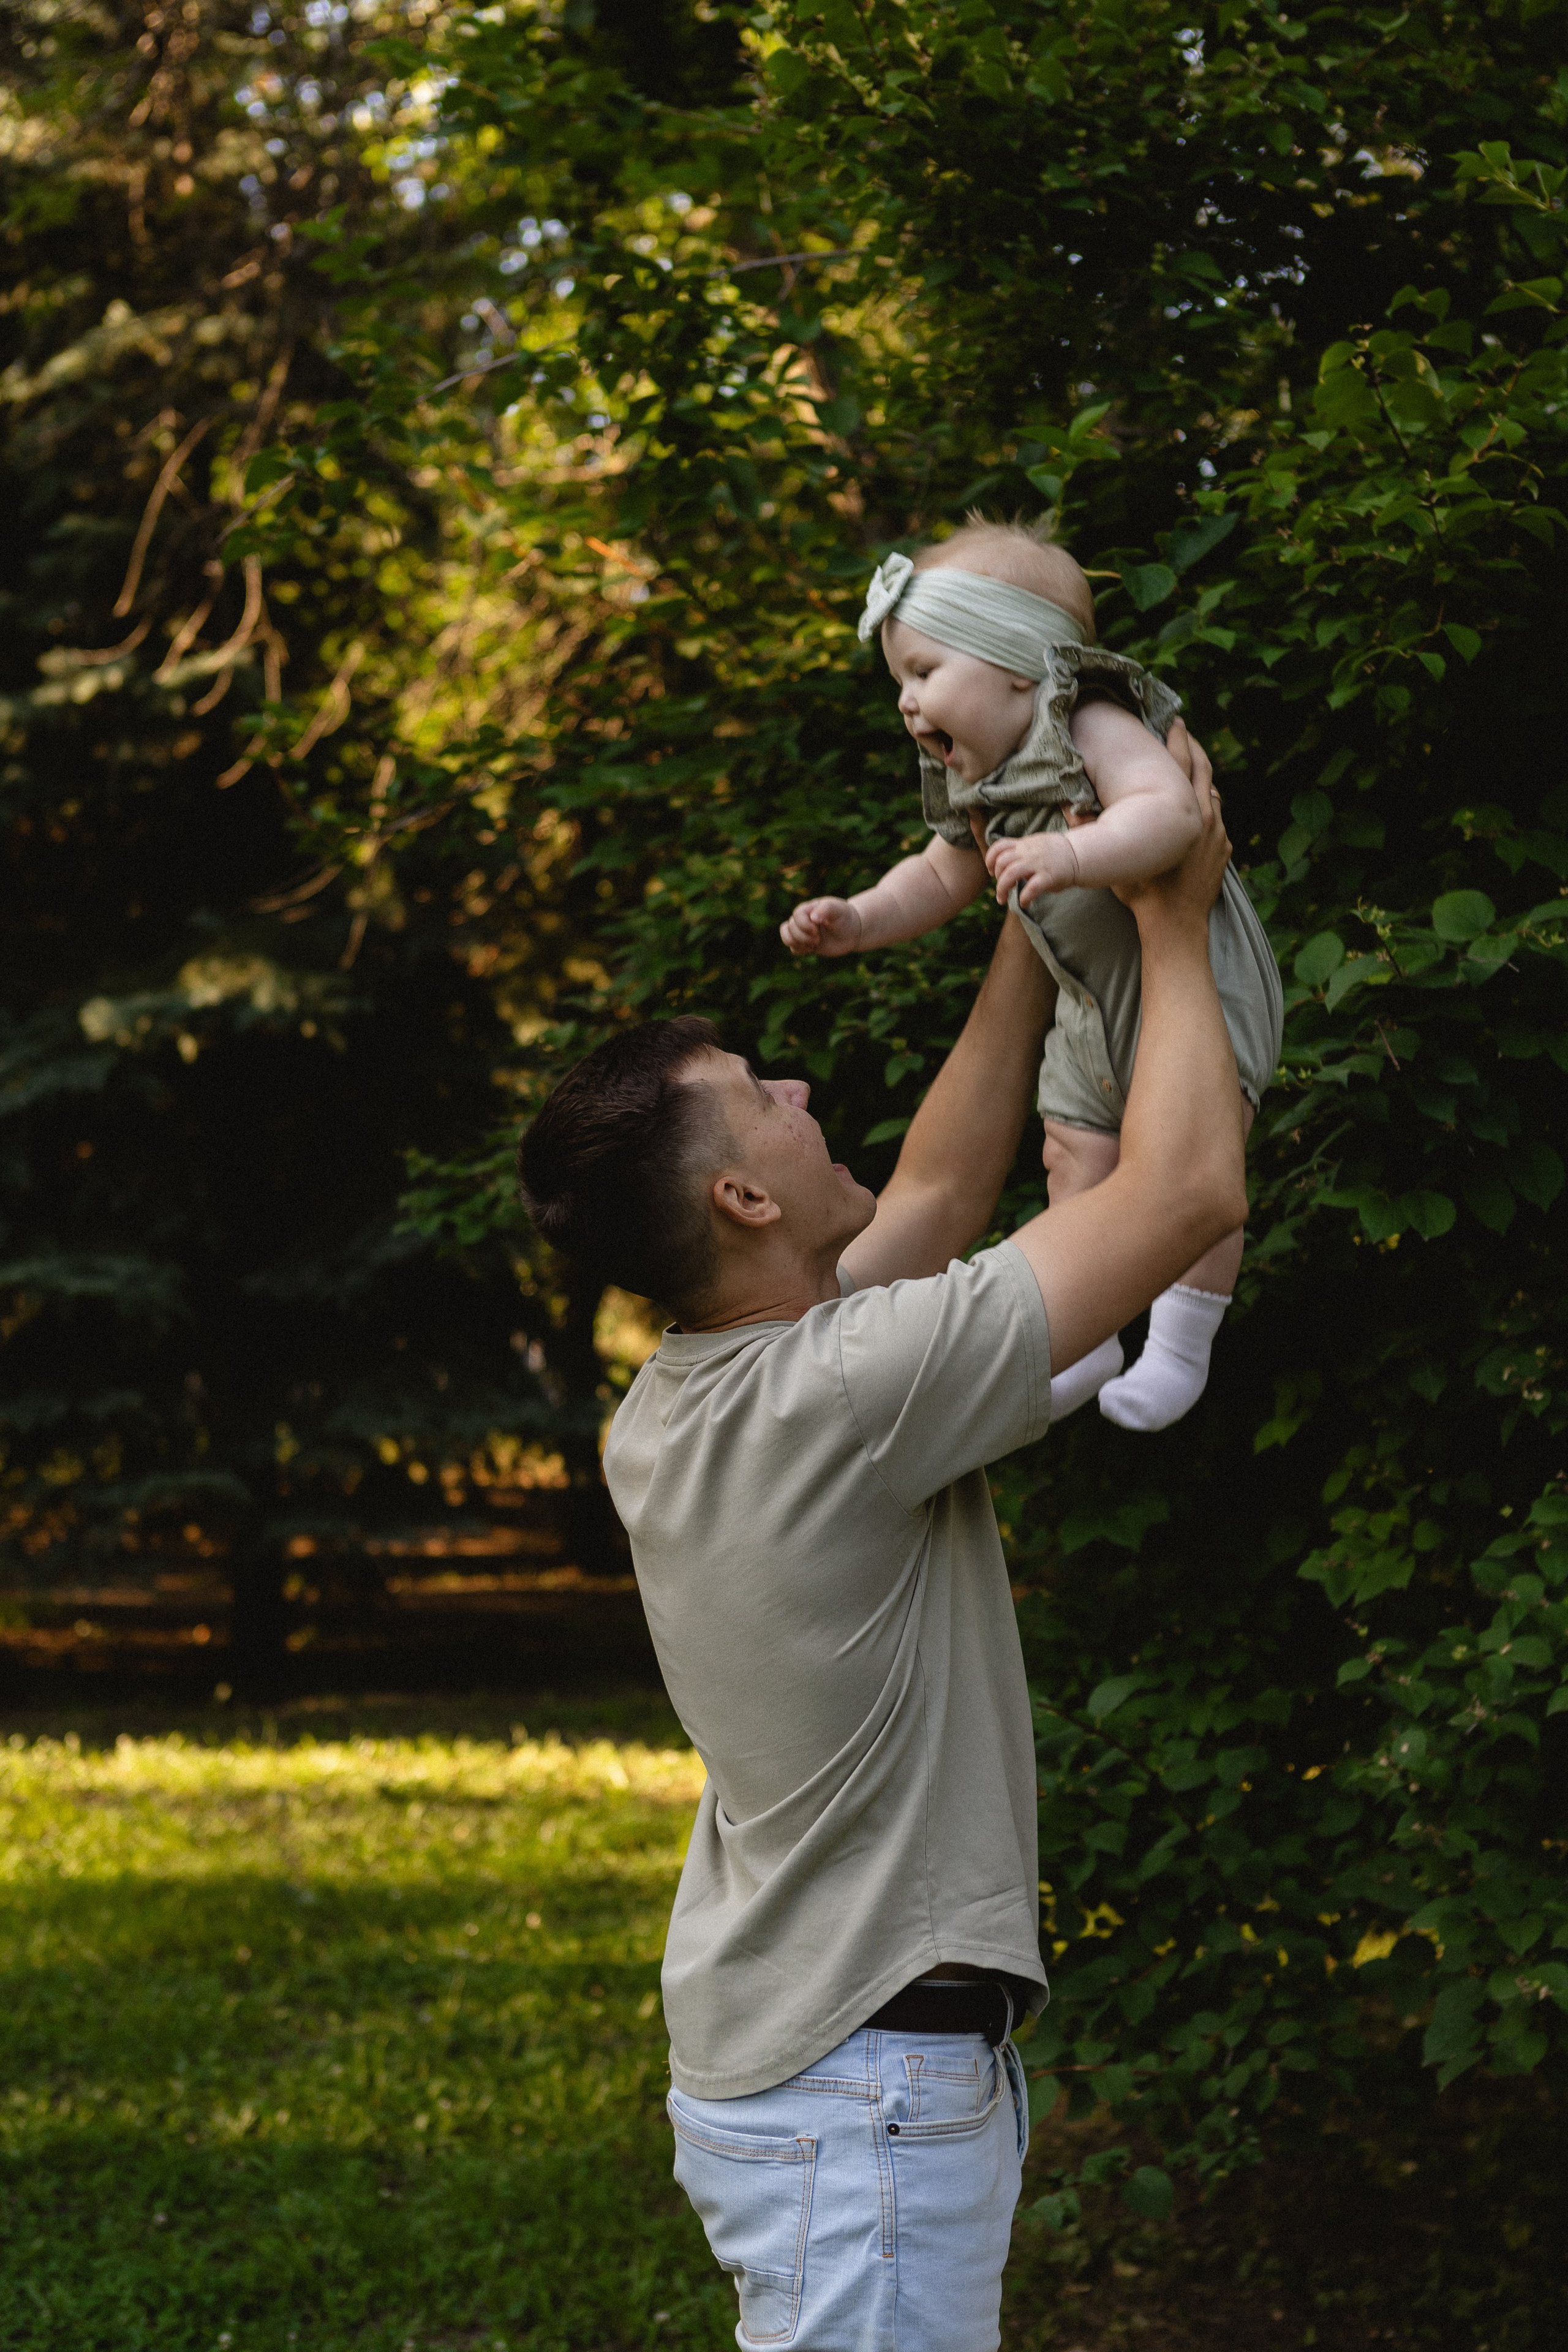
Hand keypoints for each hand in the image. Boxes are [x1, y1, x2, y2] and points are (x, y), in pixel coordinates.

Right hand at [780, 896, 864, 956]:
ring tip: (813, 945)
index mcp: (809, 908)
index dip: (804, 925)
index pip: (796, 915)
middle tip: (818, 938)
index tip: (817, 930)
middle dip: (803, 936)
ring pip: (787, 937)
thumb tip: (812, 917)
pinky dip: (799, 950)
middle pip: (790, 927)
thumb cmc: (844, 917)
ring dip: (797, 943)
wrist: (852, 931)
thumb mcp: (838, 910)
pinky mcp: (806, 944)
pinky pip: (792, 948)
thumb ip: (826, 909)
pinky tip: (812, 949)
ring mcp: (803, 932)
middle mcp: (803, 920)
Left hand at [984, 830, 1080, 909]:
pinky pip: (1031, 888)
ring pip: (1011, 873)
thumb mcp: (1035, 846)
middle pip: (1002, 862)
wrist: (1079, 855)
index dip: (990, 859)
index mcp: (1024, 844)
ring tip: (1003, 899)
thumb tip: (1004, 867)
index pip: (999, 846)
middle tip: (1001, 890)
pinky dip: (1023, 898)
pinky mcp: (1048, 876)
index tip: (991, 871)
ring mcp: (1038, 864)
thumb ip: (1020, 853)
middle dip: (996, 878)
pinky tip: (1024, 903)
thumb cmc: (1055, 854)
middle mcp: (1028, 852)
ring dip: (1002, 888)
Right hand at [1112, 734, 1229, 926]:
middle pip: (1203, 771)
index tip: (1174, 722)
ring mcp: (1218, 835)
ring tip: (1192, 764)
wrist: (1176, 925)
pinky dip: (1209, 807)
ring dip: (1202, 778)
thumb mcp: (1117, 862)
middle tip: (1183, 730)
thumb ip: (1093, 833)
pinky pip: (1219, 820)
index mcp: (1182, 813)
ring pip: (1213, 794)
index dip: (1178, 741)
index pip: (1182, 765)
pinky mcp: (1224, 851)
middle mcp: (1206, 818)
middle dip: (1193, 749)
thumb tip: (1068, 807)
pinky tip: (1200, 805)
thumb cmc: (1145, 894)